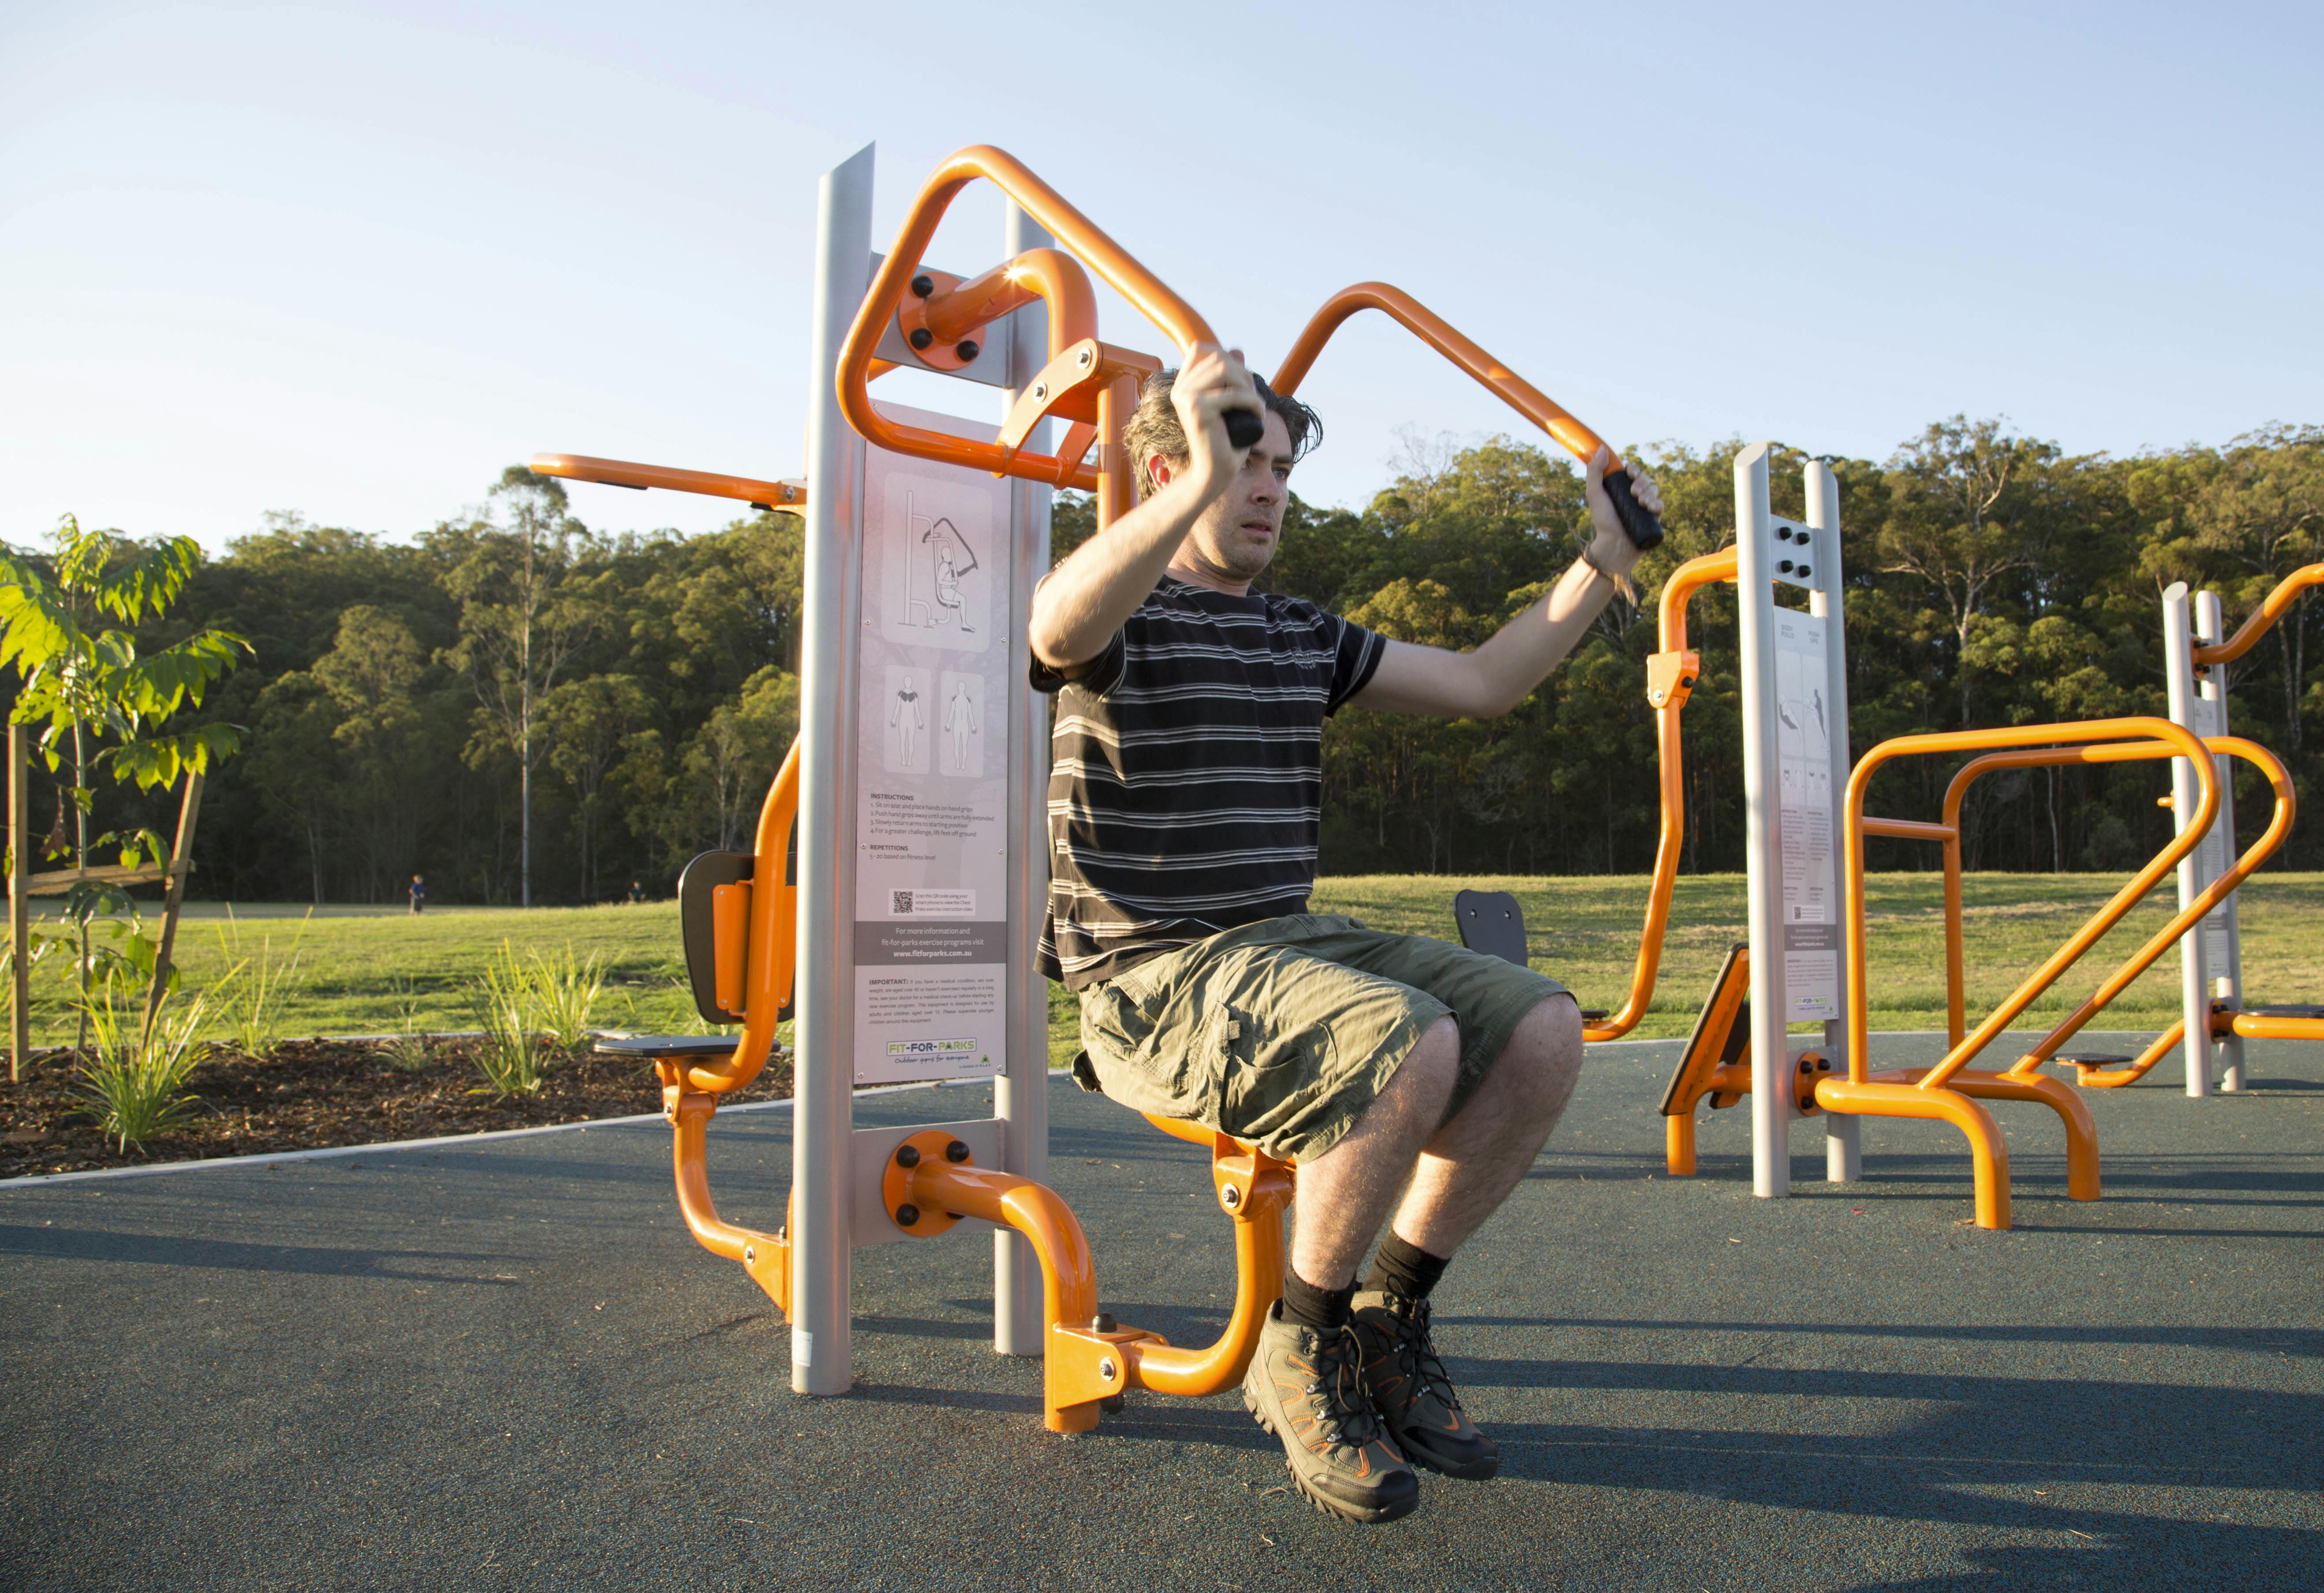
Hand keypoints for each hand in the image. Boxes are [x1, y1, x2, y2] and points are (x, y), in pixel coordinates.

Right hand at [1168, 344, 1258, 490]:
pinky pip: (1234, 393)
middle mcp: (1180, 389)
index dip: (1226, 357)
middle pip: (1219, 357)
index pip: (1202, 349)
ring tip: (1256, 406)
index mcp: (1183, 385)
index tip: (1240, 381)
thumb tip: (1237, 350)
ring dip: (1249, 385)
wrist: (1213, 474)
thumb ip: (1231, 378)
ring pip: (1226, 369)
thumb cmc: (1224, 441)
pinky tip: (1257, 414)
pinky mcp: (1197, 409)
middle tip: (1252, 399)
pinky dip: (1253, 402)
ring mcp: (1186, 397)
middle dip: (1243, 373)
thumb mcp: (1230, 402)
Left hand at [1583, 445, 1661, 578]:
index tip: (1629, 472)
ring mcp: (1644, 505)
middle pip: (1644, 478)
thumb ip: (1595, 471)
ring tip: (1640, 502)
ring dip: (1648, 492)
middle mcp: (1633, 495)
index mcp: (1621, 488)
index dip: (1633, 469)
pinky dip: (1657, 503)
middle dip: (1641, 481)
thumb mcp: (1594, 494)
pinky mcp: (1653, 517)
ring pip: (1654, 489)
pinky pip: (1660, 504)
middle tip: (1633, 492)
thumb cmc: (1603, 520)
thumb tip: (1602, 448)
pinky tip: (1650, 508)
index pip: (1632, 471)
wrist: (1614, 544)